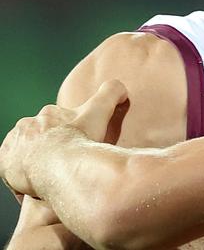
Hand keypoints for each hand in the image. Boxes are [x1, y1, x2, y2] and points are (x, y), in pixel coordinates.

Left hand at [0, 80, 127, 198]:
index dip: (69, 137)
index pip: (57, 125)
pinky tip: (40, 187)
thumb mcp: (100, 111)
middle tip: (67, 165)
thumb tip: (121, 87)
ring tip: (54, 178)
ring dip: (37, 163)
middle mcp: (27, 125)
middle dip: (51, 149)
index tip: (77, 148)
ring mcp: (14, 145)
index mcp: (48, 113)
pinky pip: (13, 172)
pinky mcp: (4, 164)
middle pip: (41, 139)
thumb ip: (111, 94)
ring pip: (27, 154)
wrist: (61, 165)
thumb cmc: (81, 139)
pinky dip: (24, 178)